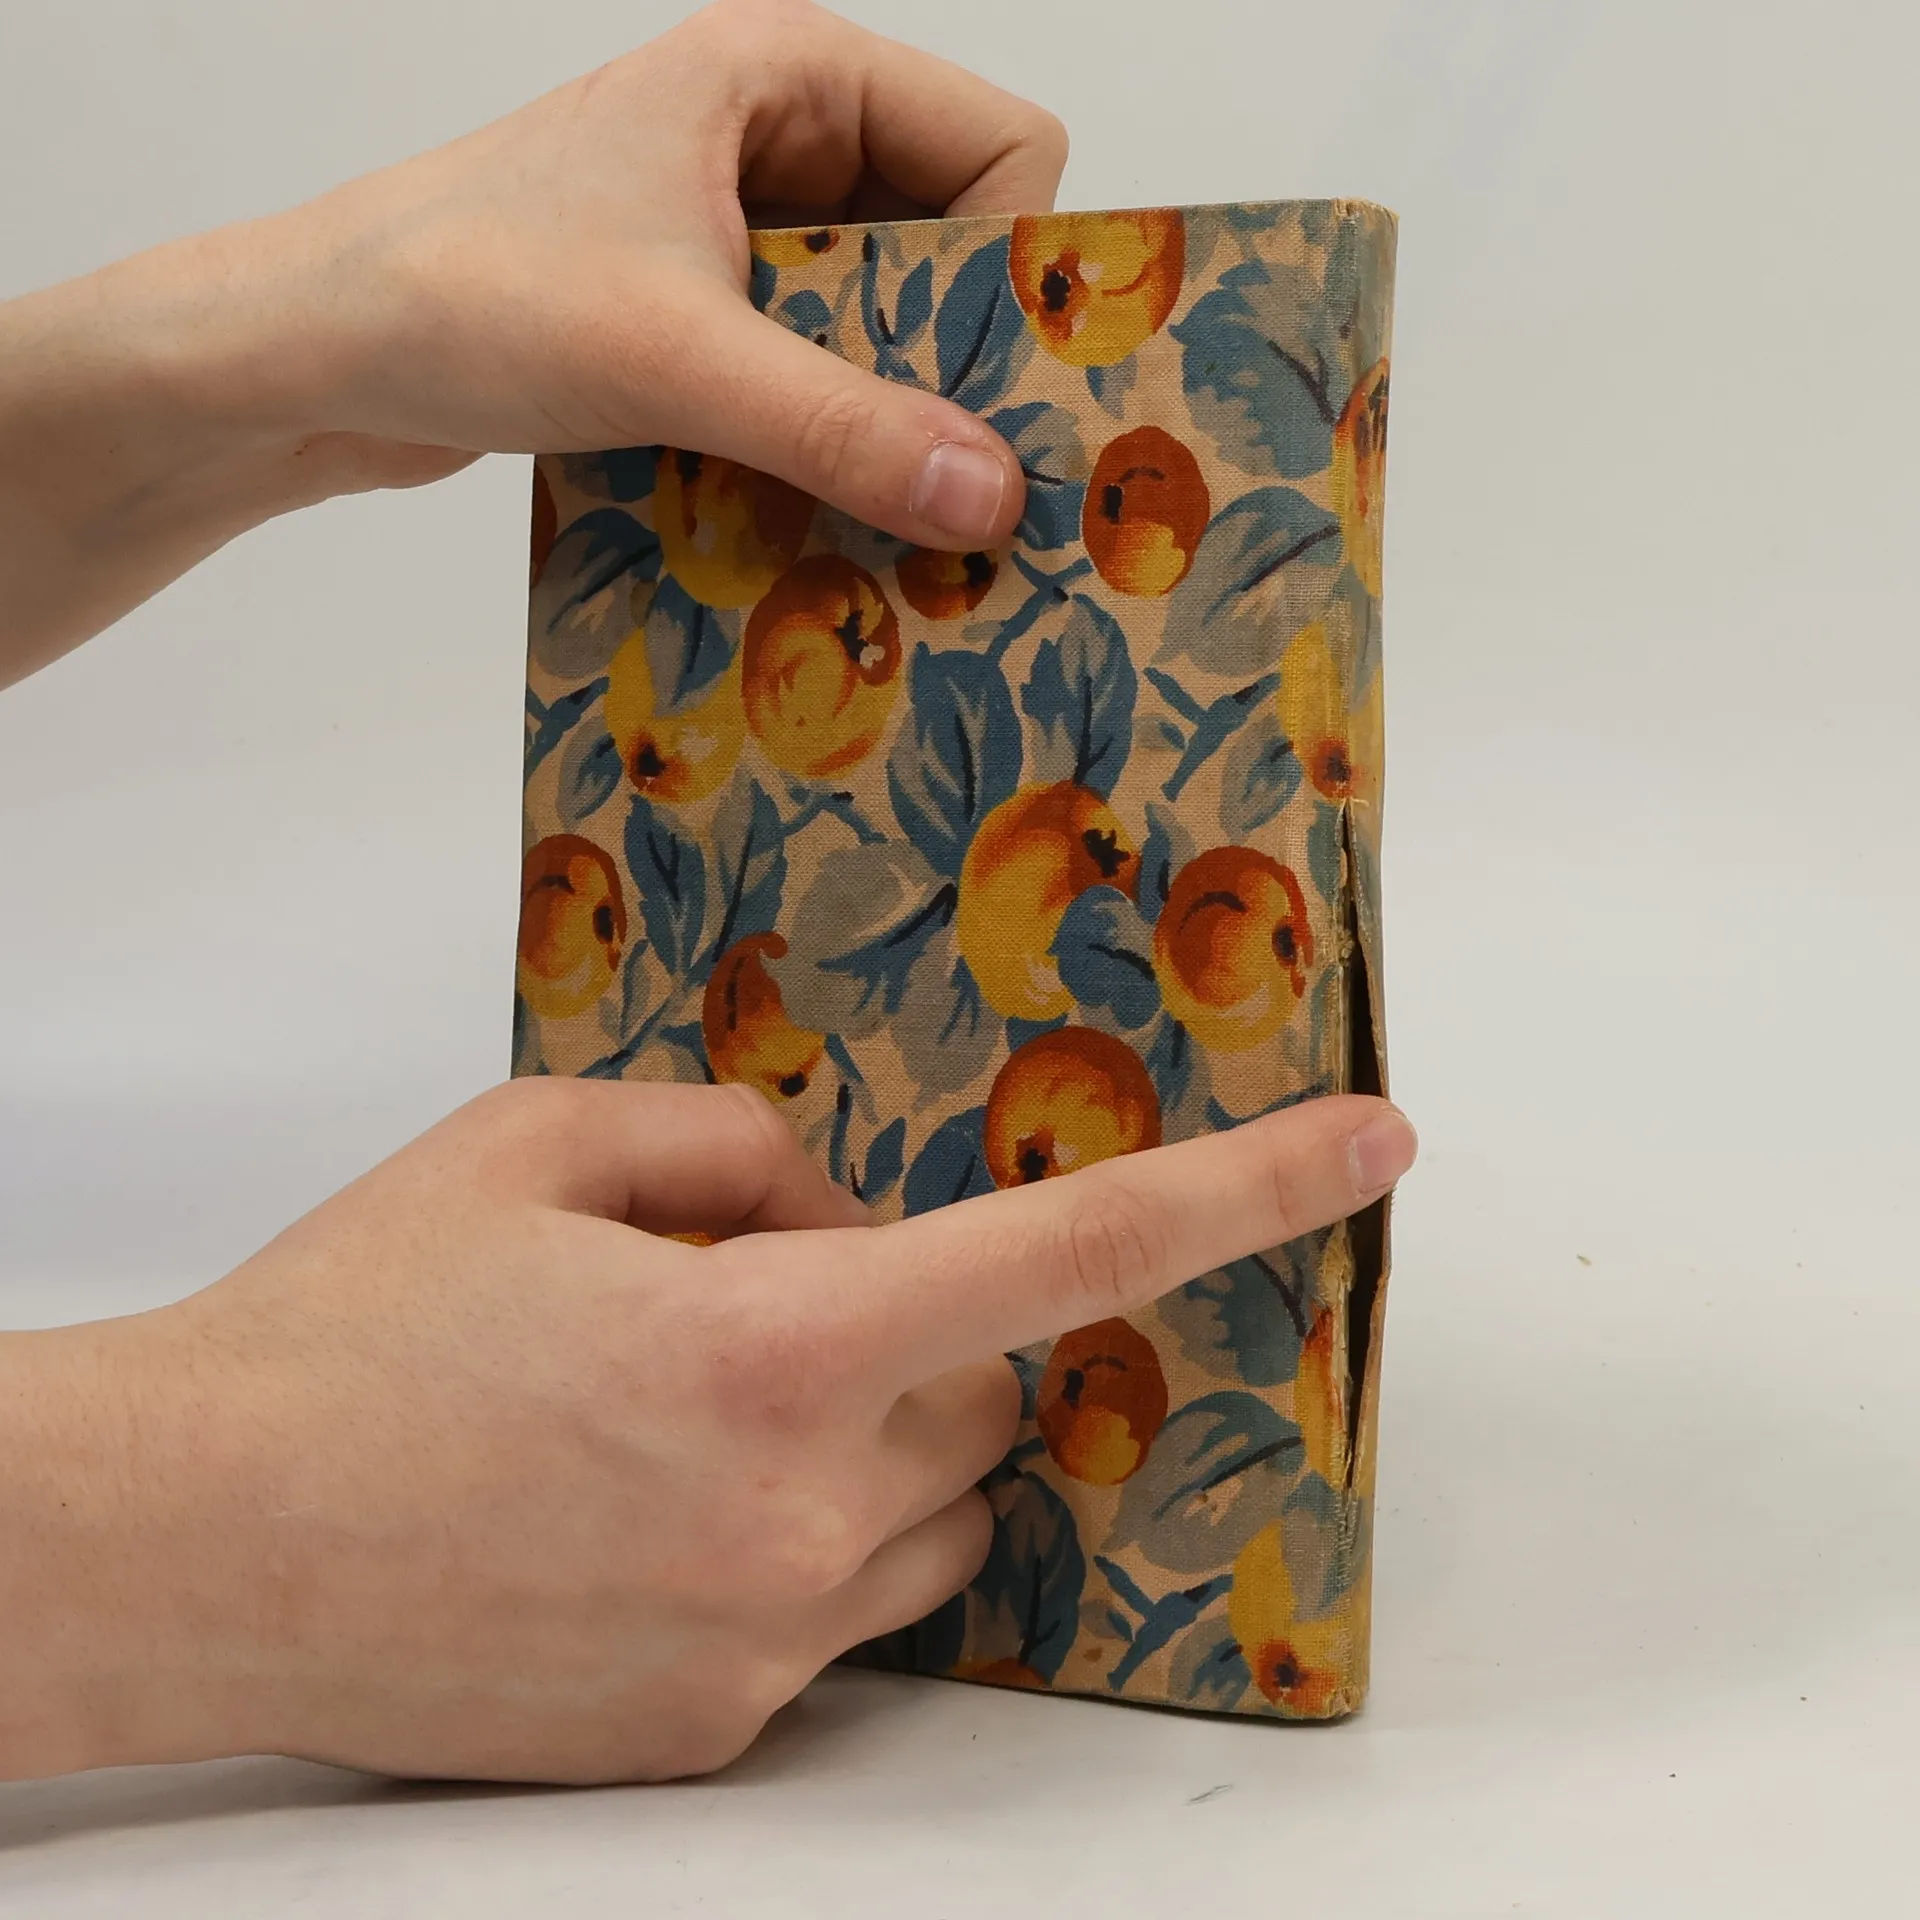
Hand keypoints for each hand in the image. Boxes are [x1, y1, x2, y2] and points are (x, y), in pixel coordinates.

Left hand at [0, 0, 1066, 681]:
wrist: (307, 357)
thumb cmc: (463, 294)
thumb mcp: (670, 352)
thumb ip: (836, 420)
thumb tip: (993, 495)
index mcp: (790, 78)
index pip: (1000, 146)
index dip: (1020, 261)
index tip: (1007, 386)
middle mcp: (780, 146)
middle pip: (951, 249)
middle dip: (965, 365)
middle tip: (977, 486)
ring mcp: (740, 241)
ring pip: (885, 332)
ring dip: (894, 427)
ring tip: (907, 523)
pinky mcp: (705, 327)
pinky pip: (816, 385)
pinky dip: (830, 453)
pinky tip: (833, 525)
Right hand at [0, 1077, 1415, 1784]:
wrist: (189, 1538)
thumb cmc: (350, 1323)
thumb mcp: (543, 1146)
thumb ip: (739, 1148)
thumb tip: (849, 1210)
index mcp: (766, 1346)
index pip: (1067, 1256)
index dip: (1243, 1189)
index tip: (1374, 1144)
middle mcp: (797, 1512)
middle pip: (990, 1394)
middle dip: (923, 1329)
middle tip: (756, 1298)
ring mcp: (765, 1643)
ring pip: (939, 1513)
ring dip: (875, 1439)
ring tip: (687, 1411)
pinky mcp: (718, 1730)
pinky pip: (849, 1611)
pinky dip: (805, 1536)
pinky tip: (647, 1507)